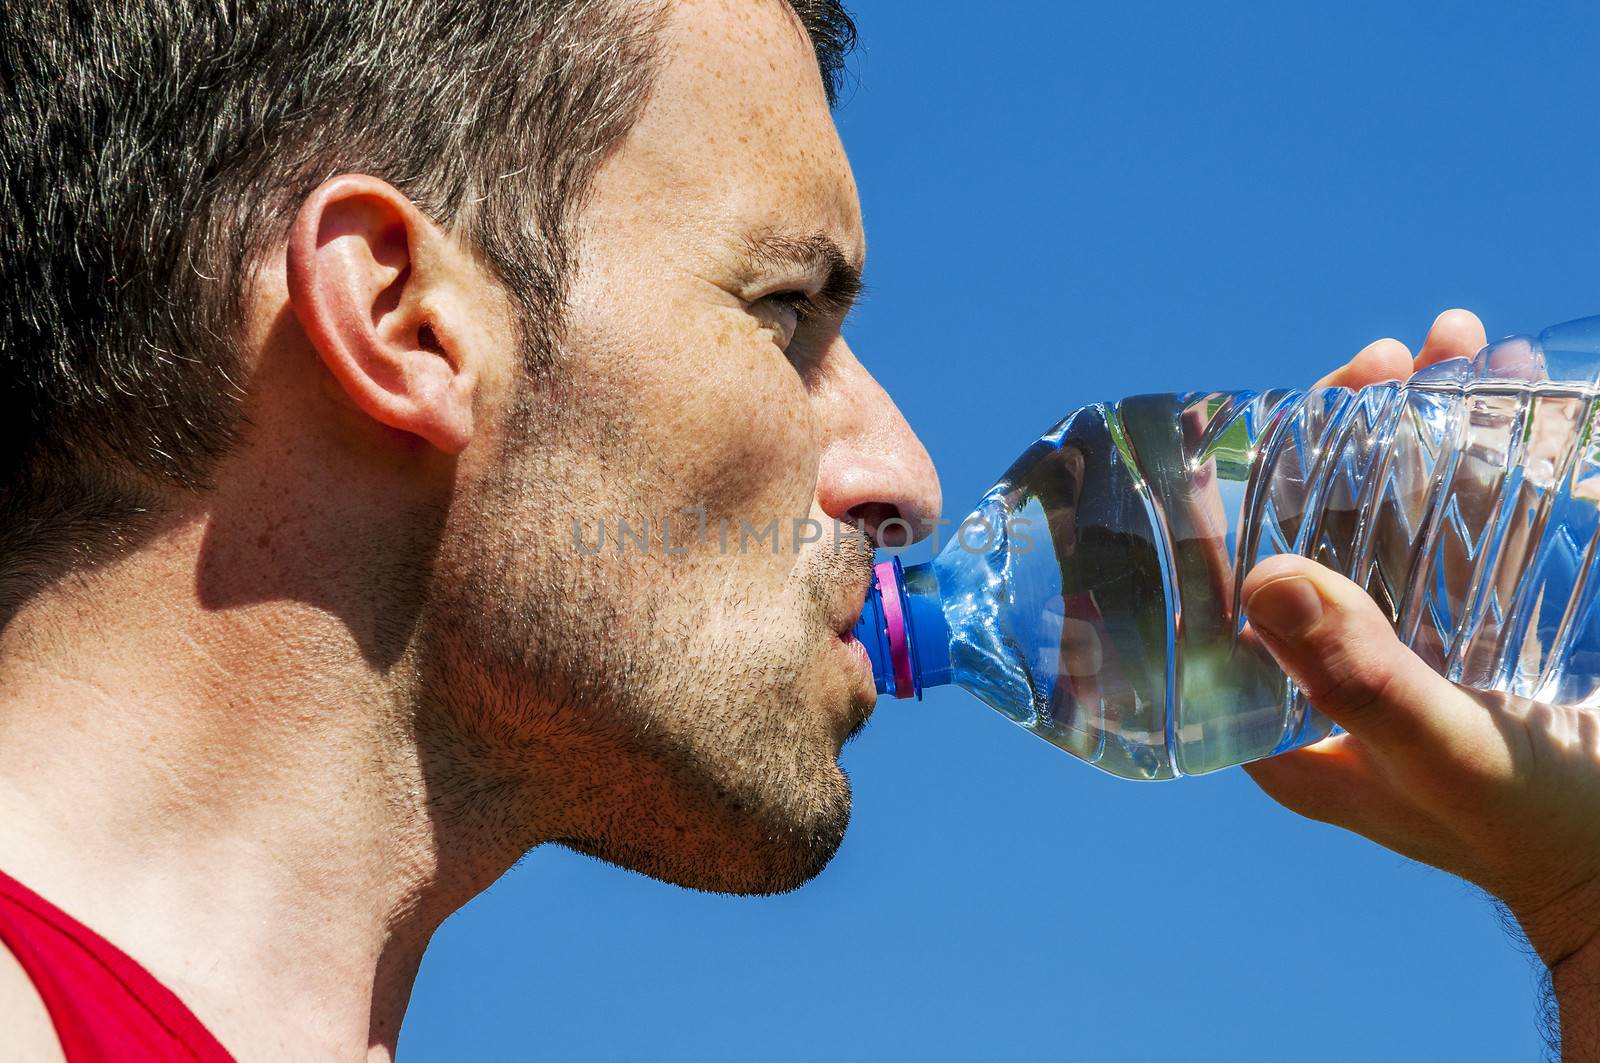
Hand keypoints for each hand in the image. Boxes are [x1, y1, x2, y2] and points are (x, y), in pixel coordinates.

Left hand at [1243, 309, 1599, 1054]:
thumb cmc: (1543, 833)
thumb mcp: (1446, 754)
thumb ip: (1362, 678)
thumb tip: (1262, 575)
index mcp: (1284, 718)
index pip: (1223, 587)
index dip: (1236, 493)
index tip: (1270, 408)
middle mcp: (1330, 674)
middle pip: (1309, 528)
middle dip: (1343, 434)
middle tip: (1389, 359)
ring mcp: (1405, 646)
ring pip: (1389, 514)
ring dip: (1417, 426)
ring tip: (1456, 343)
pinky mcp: (1475, 631)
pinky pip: (1463, 531)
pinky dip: (1481, 458)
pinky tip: (1508, 385)